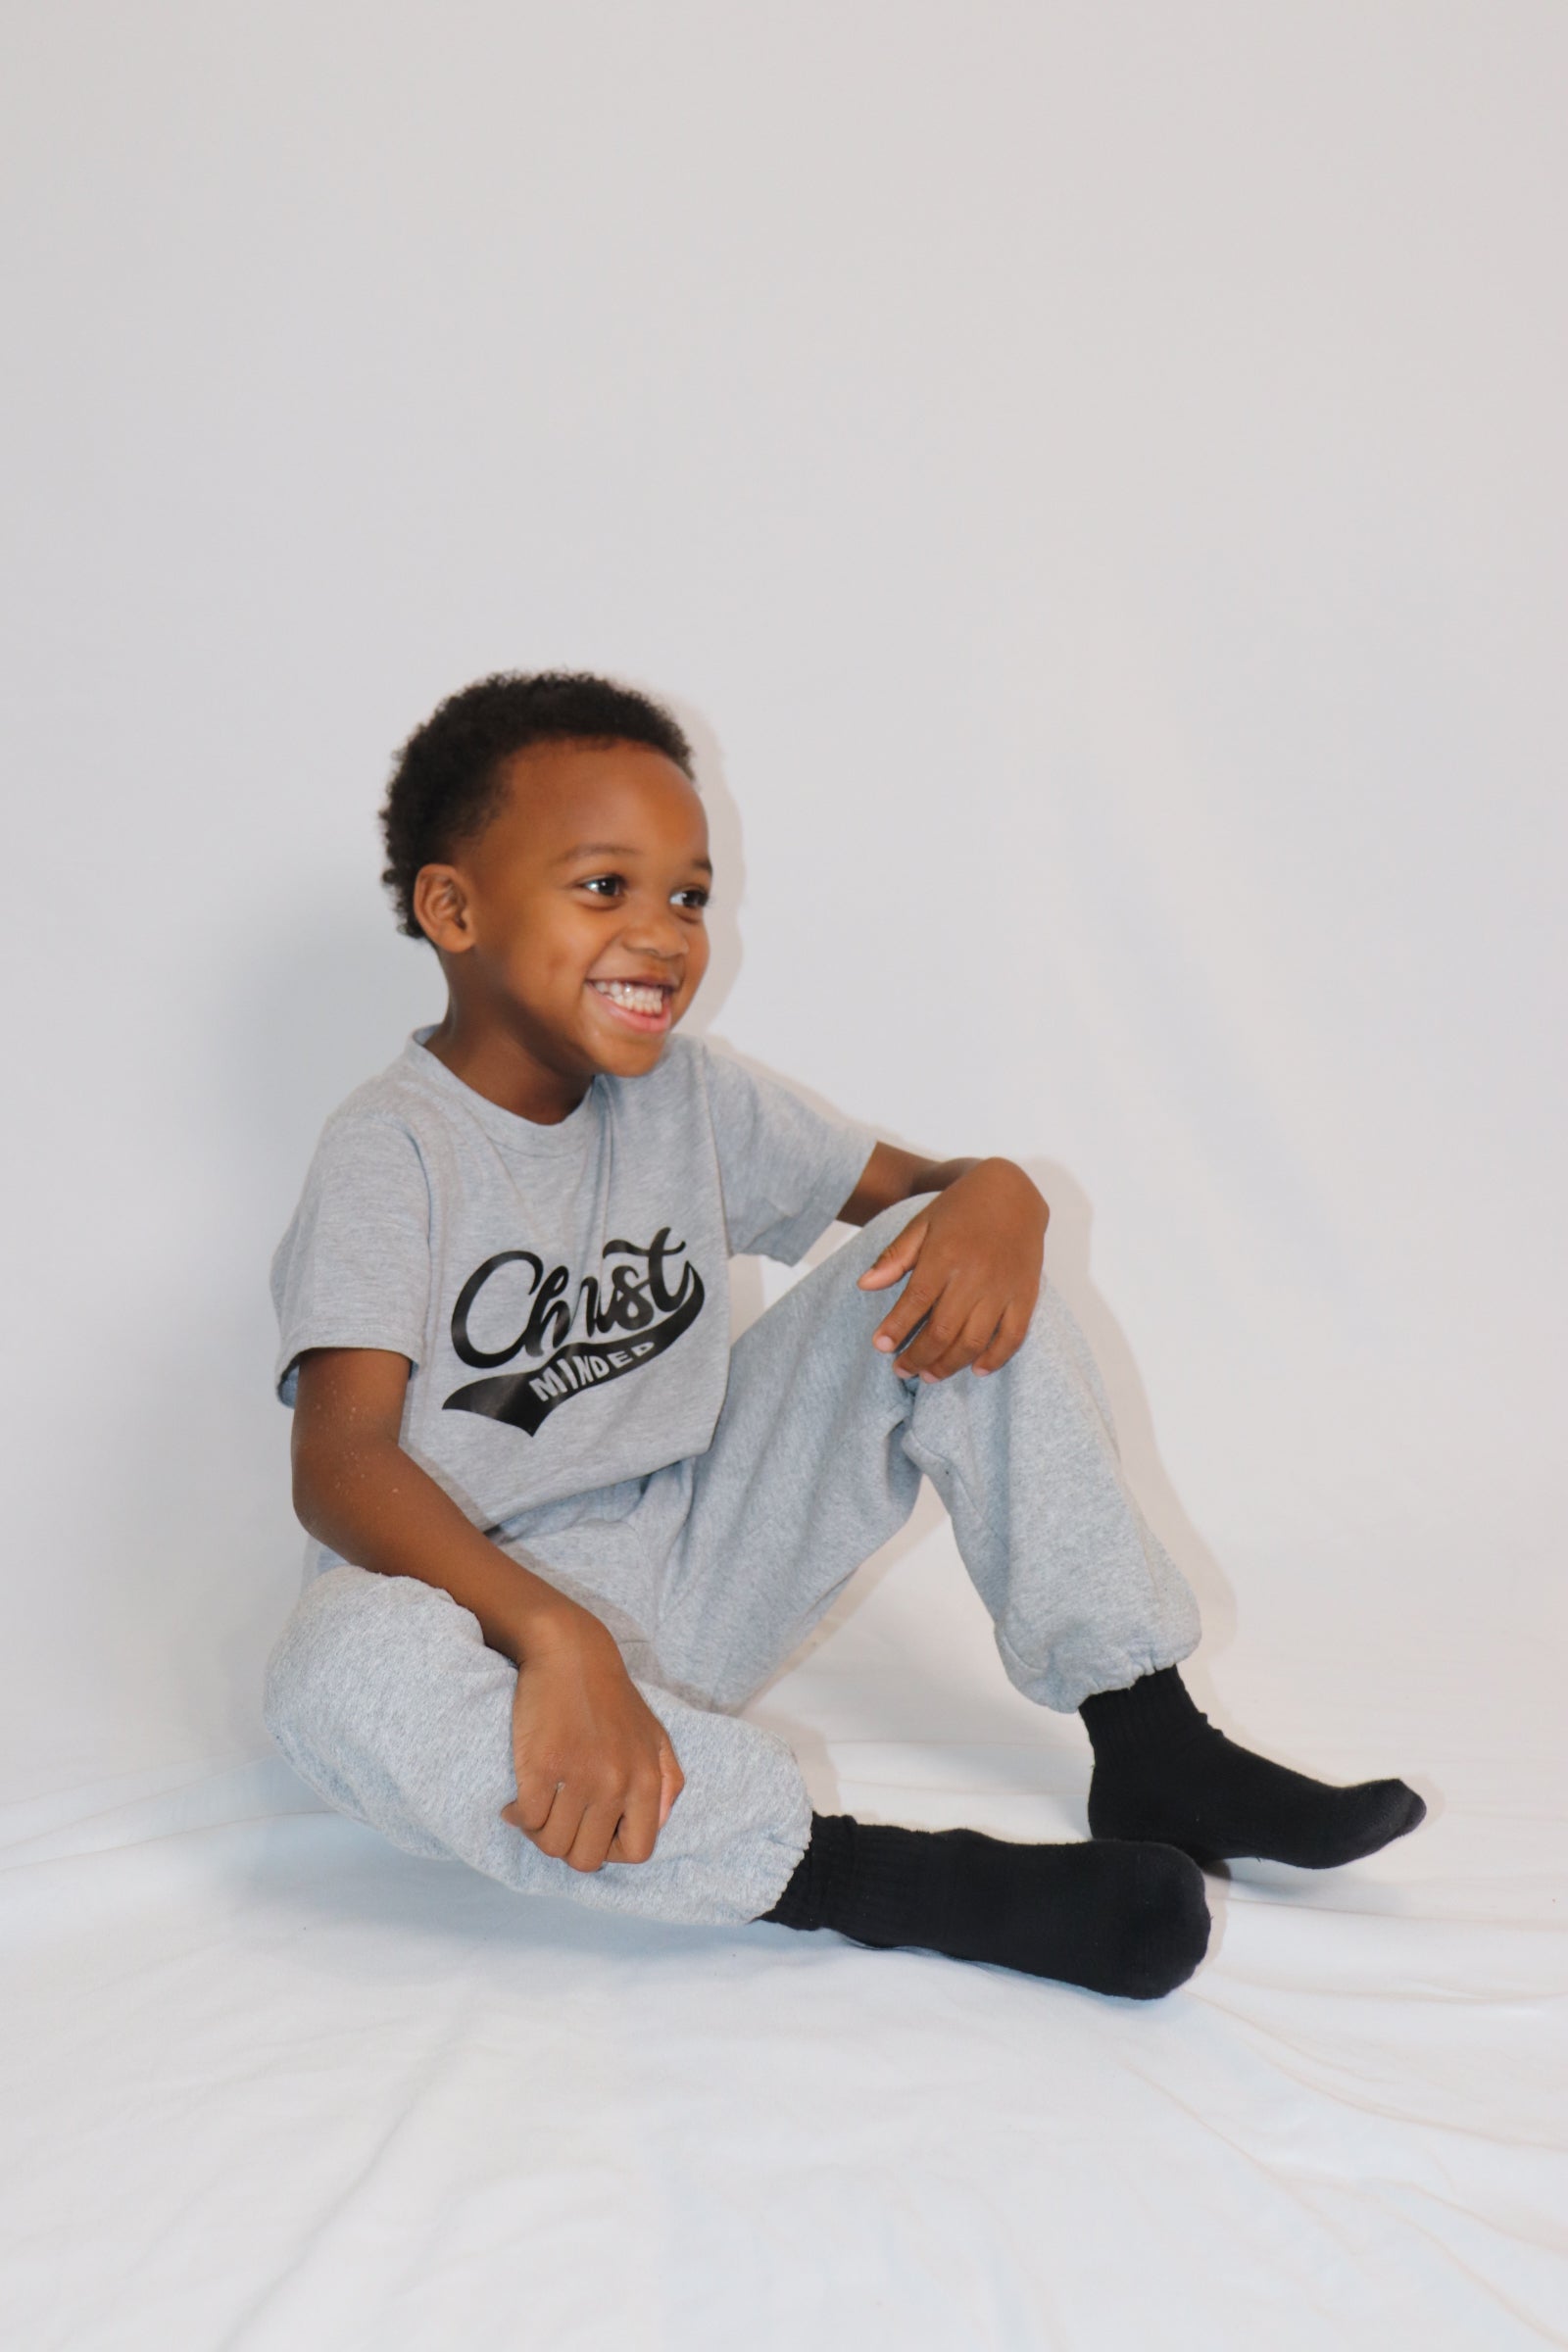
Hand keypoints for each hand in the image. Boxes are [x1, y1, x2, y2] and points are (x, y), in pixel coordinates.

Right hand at [500, 1599, 684, 1870]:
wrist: (571, 1653)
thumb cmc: (611, 1696)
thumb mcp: (654, 1735)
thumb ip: (667, 1781)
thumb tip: (660, 1823)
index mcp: (647, 1779)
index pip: (638, 1852)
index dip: (611, 1851)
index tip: (592, 1831)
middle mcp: (616, 1783)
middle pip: (587, 1857)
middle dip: (568, 1846)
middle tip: (557, 1823)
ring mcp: (579, 1777)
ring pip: (553, 1844)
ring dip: (539, 1834)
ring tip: (536, 1811)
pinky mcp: (542, 1766)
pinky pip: (528, 1820)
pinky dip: (518, 1817)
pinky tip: (516, 1803)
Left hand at [856, 1158, 1047, 1382]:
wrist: (1013, 1192)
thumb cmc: (962, 1207)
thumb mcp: (923, 1223)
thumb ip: (895, 1256)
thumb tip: (864, 1285)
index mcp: (945, 1255)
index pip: (915, 1302)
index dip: (896, 1329)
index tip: (881, 1347)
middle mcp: (974, 1276)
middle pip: (942, 1331)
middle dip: (918, 1357)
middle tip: (901, 1370)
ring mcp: (1002, 1288)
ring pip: (974, 1341)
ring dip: (949, 1365)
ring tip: (930, 1375)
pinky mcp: (1026, 1295)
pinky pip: (1013, 1337)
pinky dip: (995, 1359)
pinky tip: (977, 1369)